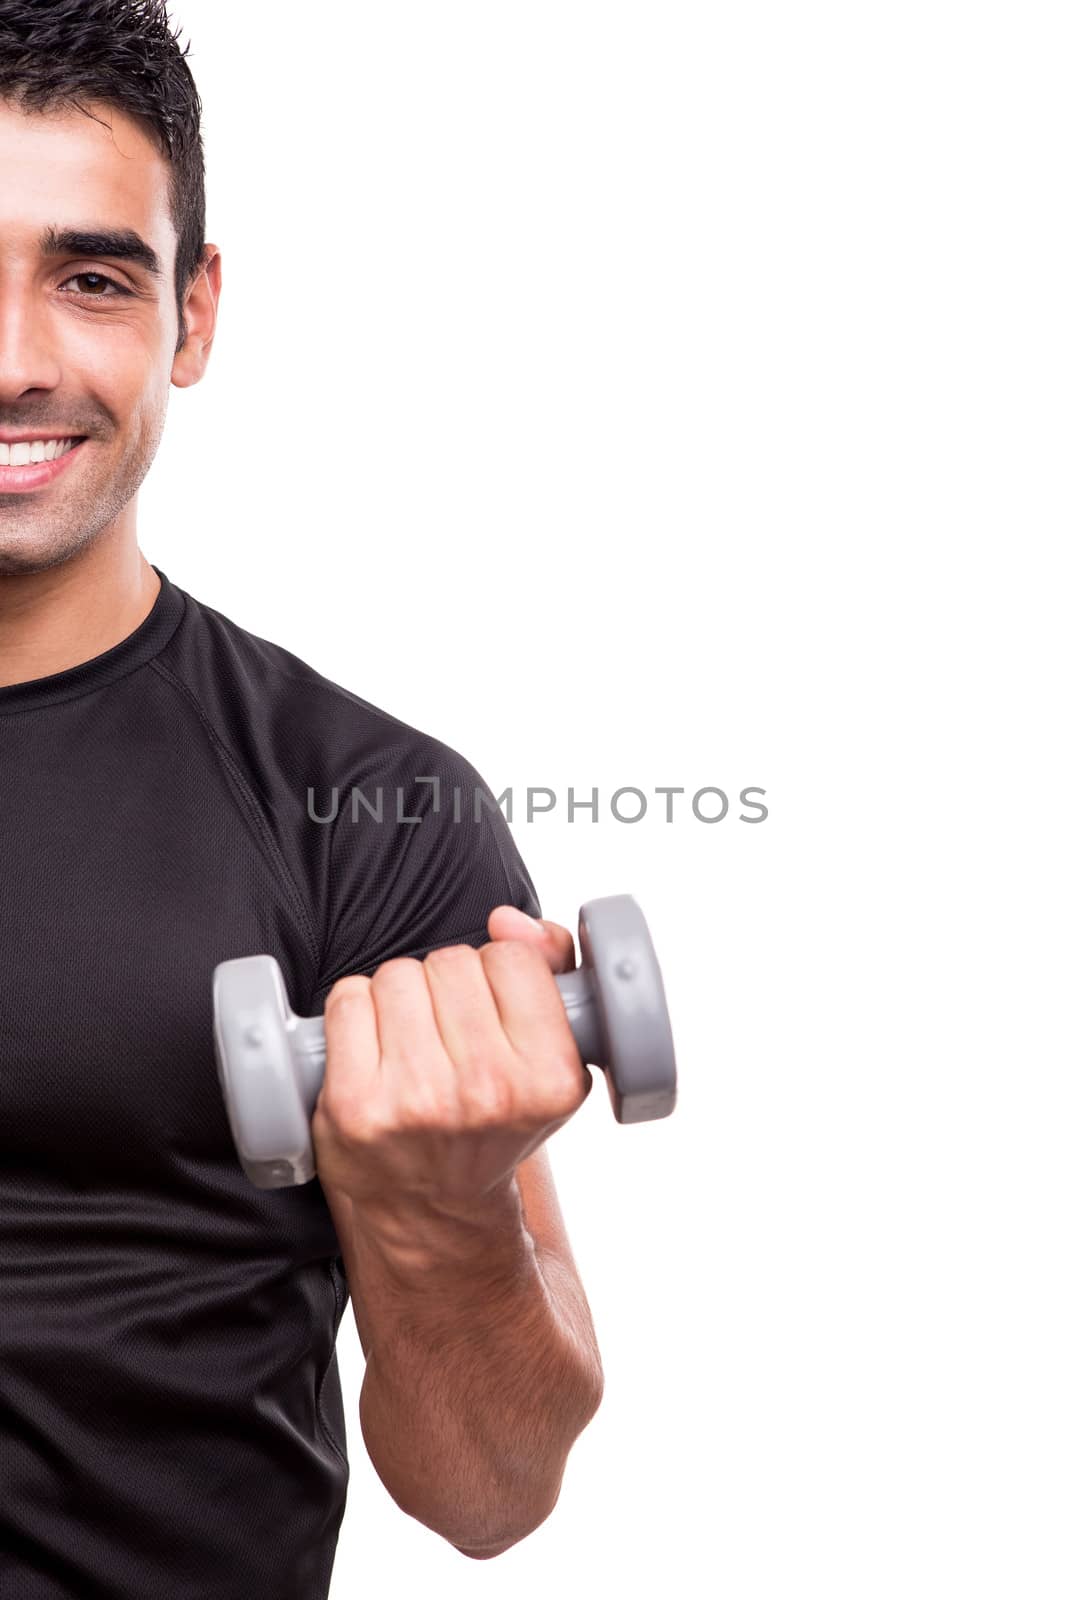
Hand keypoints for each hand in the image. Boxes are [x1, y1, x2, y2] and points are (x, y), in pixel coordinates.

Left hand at [309, 908, 592, 1218]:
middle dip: (446, 984)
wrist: (434, 1212)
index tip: (493, 1010)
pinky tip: (371, 1049)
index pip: (512, 958)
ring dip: (398, 996)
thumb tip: (507, 919)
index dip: (498, 973)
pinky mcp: (355, 1105)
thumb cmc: (491, 1120)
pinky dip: (353, 1011)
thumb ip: (551, 966)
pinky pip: (348, 1000)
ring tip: (410, 1043)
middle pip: (451, 962)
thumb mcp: (550, 1054)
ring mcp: (418, 1101)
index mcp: (550, 1078)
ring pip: (397, 975)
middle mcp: (488, 1092)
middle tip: (448, 1034)